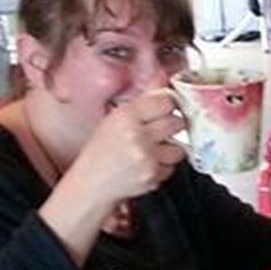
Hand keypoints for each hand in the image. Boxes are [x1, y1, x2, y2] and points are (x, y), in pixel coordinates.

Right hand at [60, 90, 186, 211]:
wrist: (90, 183)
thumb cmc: (101, 151)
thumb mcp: (114, 121)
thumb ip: (141, 105)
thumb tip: (164, 87)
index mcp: (125, 117)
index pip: (165, 101)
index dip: (171, 104)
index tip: (170, 107)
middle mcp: (137, 136)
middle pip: (177, 122)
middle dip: (174, 126)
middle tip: (164, 129)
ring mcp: (146, 158)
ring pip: (179, 148)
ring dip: (171, 149)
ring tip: (154, 150)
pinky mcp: (152, 176)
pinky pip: (172, 167)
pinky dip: (163, 167)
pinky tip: (148, 165)